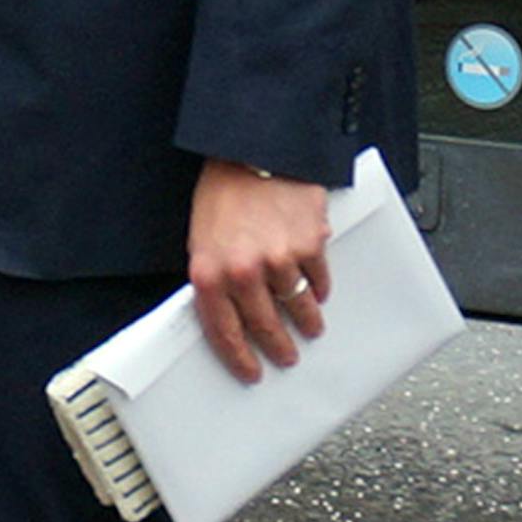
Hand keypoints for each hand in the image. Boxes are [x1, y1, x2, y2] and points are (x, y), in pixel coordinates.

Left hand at [187, 161, 331, 384]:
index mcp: (209, 272)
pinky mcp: (309, 245)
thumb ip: (215, 276)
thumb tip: (227, 310)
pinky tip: (317, 290)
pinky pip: (318, 280)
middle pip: (265, 326)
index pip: (223, 331)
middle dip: (278, 347)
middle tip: (286, 356)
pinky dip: (319, 288)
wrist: (254, 150)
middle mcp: (243, 271)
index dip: (239, 357)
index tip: (251, 371)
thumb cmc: (224, 190)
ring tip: (309, 326)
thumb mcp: (202, 237)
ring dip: (305, 320)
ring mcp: (278, 260)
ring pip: (297, 307)